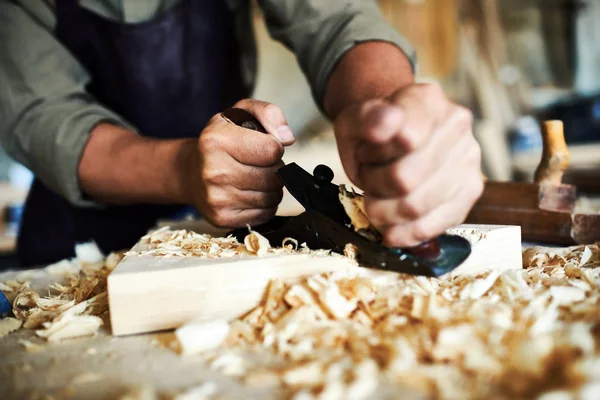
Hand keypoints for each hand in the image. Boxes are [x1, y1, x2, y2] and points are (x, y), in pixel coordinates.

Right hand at [185, 99, 295, 227]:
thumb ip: (269, 113)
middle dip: (274, 169)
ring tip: (254, 177)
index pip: (272, 150)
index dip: (274, 147)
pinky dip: (264, 205)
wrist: (191, 171)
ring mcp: (217, 198)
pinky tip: (249, 192)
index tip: (262, 146)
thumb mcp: (241, 113)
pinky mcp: (222, 218)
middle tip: (258, 164)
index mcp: (216, 141)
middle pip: (274, 176)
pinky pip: (265, 214)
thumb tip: (287, 138)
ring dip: (270, 188)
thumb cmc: (221, 142)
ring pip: (272, 197)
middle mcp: (214, 171)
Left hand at [334, 83, 482, 246]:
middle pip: (405, 180)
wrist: (394, 138)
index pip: (405, 139)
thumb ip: (365, 119)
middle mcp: (457, 125)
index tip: (365, 152)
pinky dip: (406, 233)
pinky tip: (390, 230)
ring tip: (378, 197)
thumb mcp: (354, 120)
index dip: (375, 155)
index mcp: (427, 100)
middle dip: (375, 185)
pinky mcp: (470, 191)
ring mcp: (469, 159)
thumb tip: (387, 125)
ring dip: (384, 210)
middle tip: (367, 178)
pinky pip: (436, 224)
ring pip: (417, 206)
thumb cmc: (373, 132)